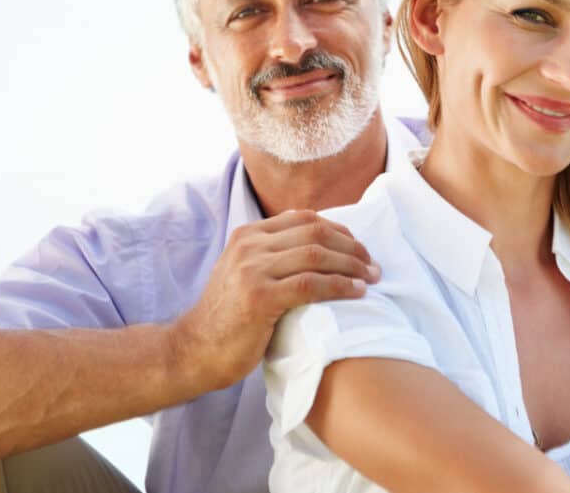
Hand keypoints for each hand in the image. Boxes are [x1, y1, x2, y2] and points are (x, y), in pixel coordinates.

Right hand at [169, 210, 379, 391]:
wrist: (195, 351)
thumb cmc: (229, 319)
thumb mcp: (246, 274)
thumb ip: (273, 256)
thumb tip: (322, 249)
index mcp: (248, 234)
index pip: (304, 218)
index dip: (339, 230)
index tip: (360, 248)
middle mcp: (249, 245)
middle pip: (315, 232)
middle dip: (352, 247)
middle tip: (374, 265)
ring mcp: (252, 269)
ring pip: (316, 255)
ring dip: (352, 265)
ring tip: (372, 278)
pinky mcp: (259, 297)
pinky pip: (311, 284)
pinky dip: (340, 286)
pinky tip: (357, 293)